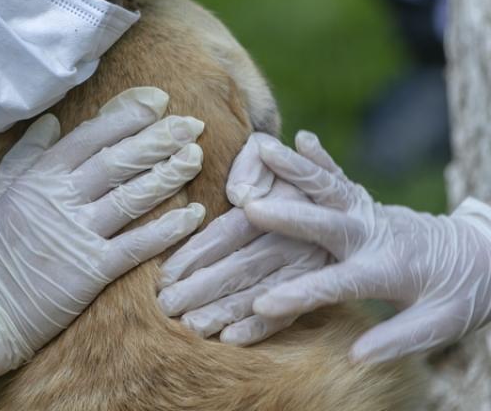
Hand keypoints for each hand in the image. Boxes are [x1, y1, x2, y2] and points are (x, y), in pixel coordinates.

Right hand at [0, 87, 206, 375]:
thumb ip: (24, 155)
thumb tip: (50, 121)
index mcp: (40, 178)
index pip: (91, 137)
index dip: (127, 117)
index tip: (156, 103)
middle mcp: (62, 200)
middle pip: (119, 161)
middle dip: (159, 139)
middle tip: (191, 124)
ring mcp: (79, 234)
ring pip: (133, 197)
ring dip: (169, 175)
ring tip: (195, 157)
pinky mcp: (93, 270)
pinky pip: (138, 245)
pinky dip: (168, 229)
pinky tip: (193, 215)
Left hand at [157, 133, 329, 345]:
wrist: (325, 190)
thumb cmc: (277, 167)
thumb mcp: (265, 152)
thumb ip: (252, 165)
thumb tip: (239, 194)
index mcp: (276, 205)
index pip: (228, 232)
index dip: (196, 253)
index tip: (165, 274)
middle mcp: (294, 239)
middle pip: (240, 266)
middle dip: (202, 288)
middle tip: (167, 306)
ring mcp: (307, 268)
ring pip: (259, 293)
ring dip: (224, 312)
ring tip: (192, 327)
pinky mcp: (315, 289)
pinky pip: (289, 316)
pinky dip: (260, 330)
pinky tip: (231, 340)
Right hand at [244, 131, 490, 362]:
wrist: (487, 254)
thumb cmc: (464, 296)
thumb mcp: (440, 325)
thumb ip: (397, 339)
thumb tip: (356, 357)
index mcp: (389, 271)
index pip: (338, 284)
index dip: (301, 294)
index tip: (262, 303)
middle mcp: (377, 236)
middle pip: (328, 223)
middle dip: (289, 216)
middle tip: (250, 208)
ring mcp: (372, 214)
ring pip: (329, 188)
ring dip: (294, 168)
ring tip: (262, 148)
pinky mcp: (369, 203)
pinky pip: (340, 177)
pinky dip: (319, 158)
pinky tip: (300, 137)